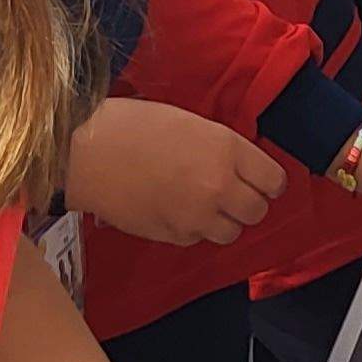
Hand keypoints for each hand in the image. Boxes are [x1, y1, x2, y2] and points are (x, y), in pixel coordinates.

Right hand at [63, 99, 280, 247]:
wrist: (87, 153)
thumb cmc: (133, 125)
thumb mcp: (191, 123)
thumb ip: (222, 148)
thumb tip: (242, 167)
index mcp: (226, 150)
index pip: (274, 181)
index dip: (269, 181)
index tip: (261, 179)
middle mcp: (219, 187)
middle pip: (257, 212)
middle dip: (248, 202)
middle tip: (231, 191)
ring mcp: (196, 217)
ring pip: (231, 233)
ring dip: (223, 220)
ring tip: (201, 202)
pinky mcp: (173, 236)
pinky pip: (197, 239)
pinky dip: (193, 228)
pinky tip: (174, 208)